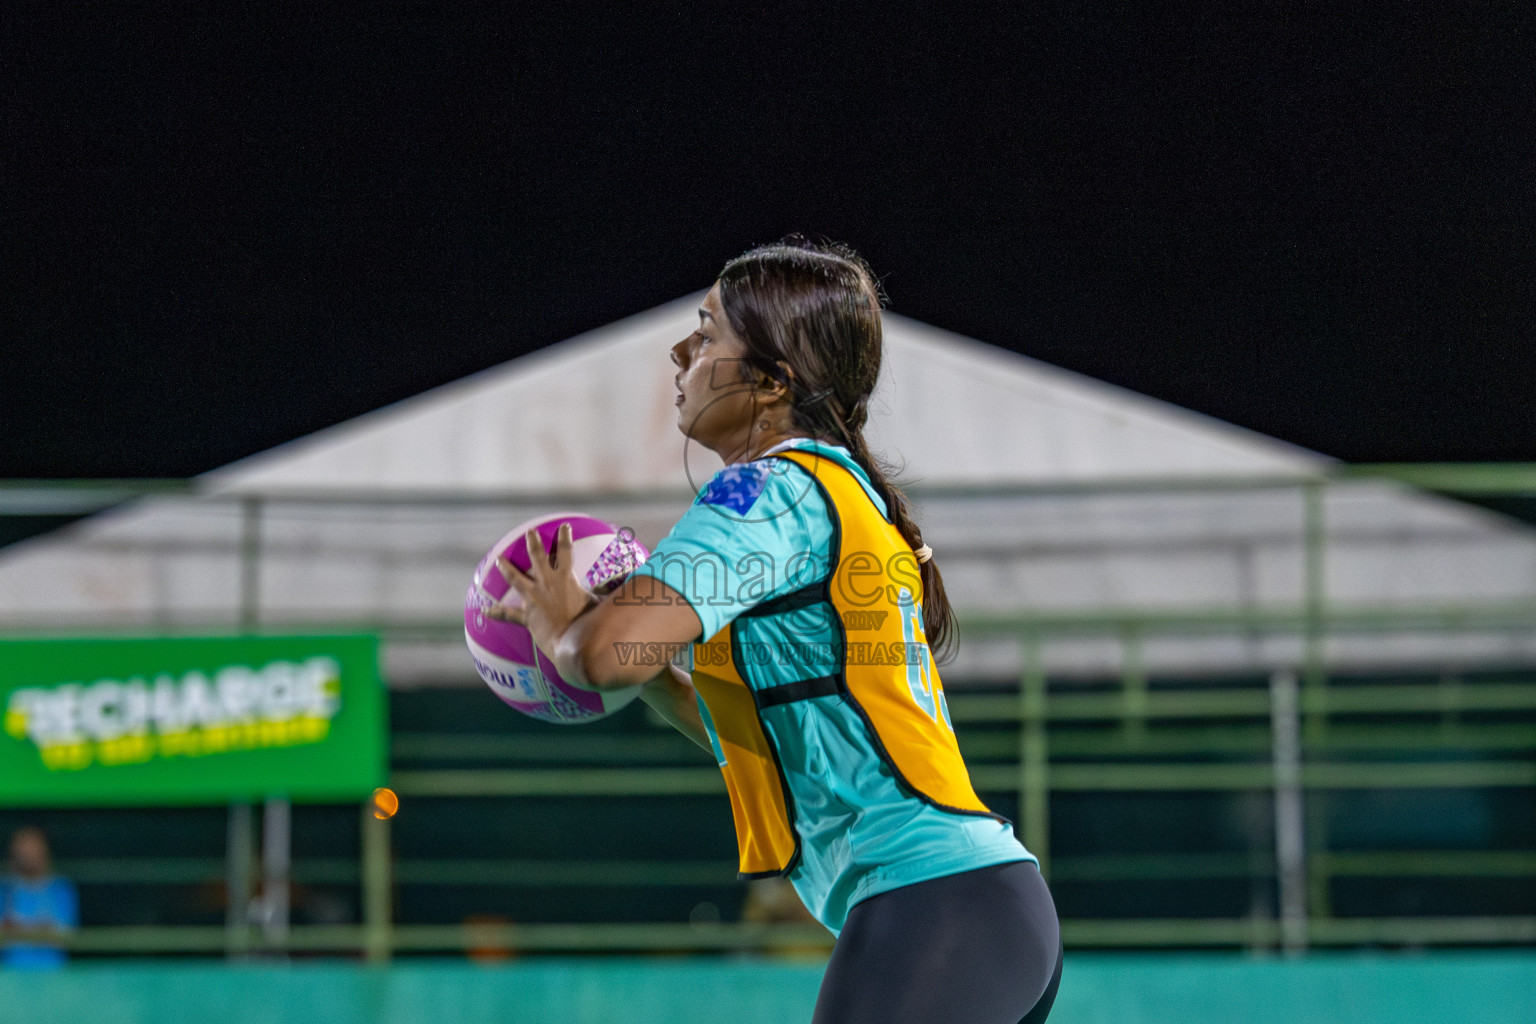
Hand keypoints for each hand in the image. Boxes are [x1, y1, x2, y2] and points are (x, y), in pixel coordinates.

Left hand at [486, 523, 598, 657]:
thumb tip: (625, 585)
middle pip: (537, 558)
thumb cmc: (589, 625)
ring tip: (498, 559)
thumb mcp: (602, 605)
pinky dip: (497, 612)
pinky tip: (485, 611)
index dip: (564, 538)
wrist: (570, 644)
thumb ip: (608, 593)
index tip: (563, 527)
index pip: (565, 552)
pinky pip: (508, 615)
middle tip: (530, 533)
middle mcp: (547, 584)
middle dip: (533, 543)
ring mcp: (534, 599)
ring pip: (516, 579)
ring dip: (507, 569)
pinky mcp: (527, 616)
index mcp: (565, 579)